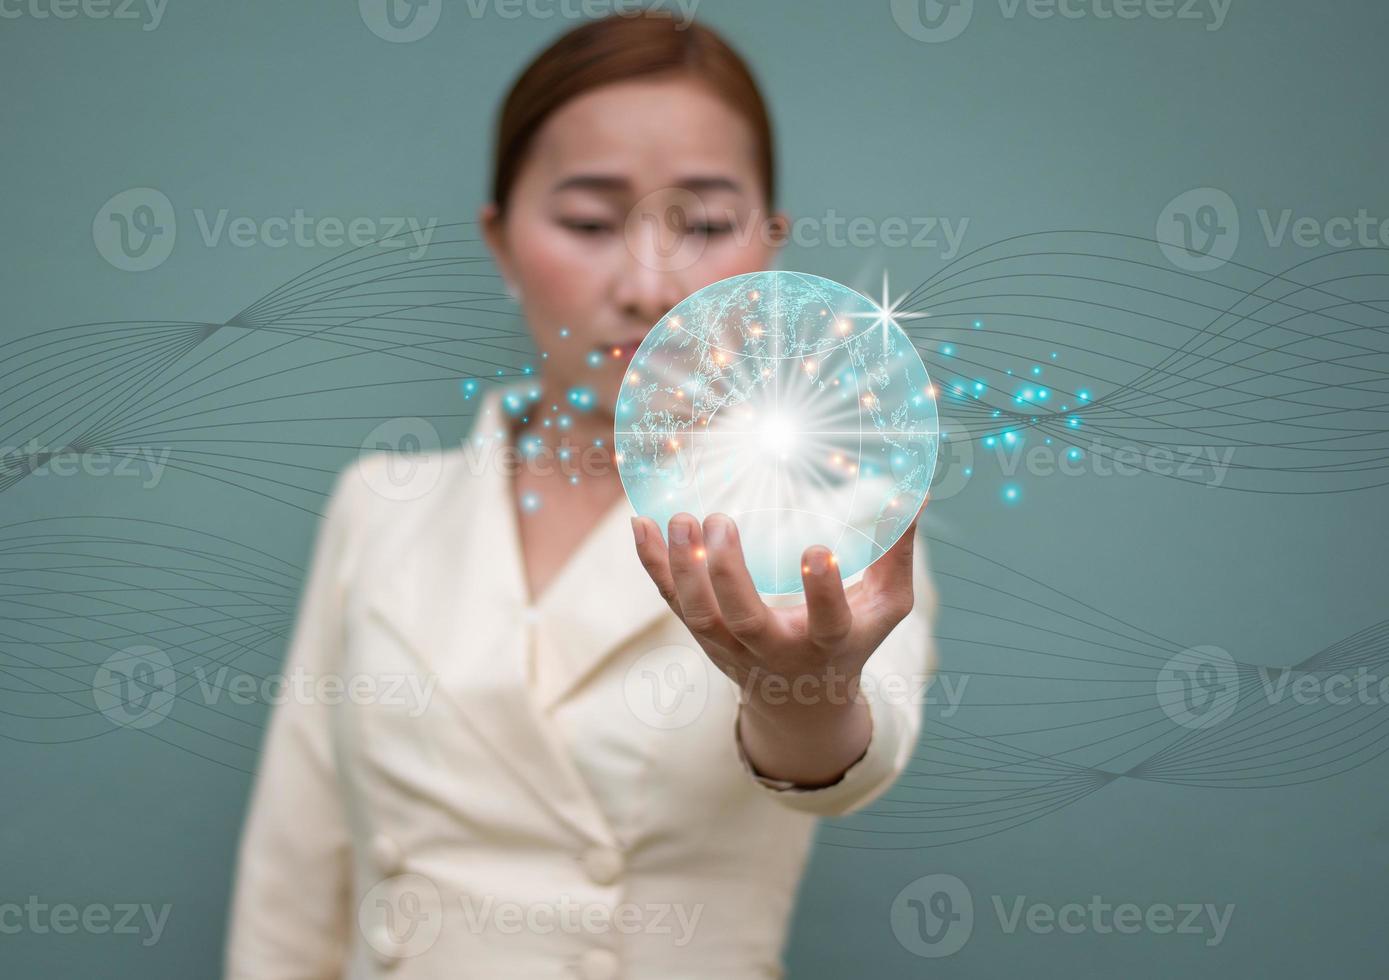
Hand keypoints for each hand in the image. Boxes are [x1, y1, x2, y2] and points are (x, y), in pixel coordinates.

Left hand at [629, 505, 923, 785]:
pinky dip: (653, 564)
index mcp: (826, 643)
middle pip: (743, 620)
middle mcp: (774, 648)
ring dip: (684, 568)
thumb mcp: (884, 606)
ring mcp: (730, 645)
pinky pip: (670, 600)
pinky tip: (641, 524)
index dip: (823, 592)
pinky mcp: (701, 633)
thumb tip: (915, 491)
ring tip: (683, 518)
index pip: (827, 623)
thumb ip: (898, 551)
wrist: (800, 700)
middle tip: (722, 520)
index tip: (818, 550)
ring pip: (698, 615)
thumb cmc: (850, 640)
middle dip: (728, 574)